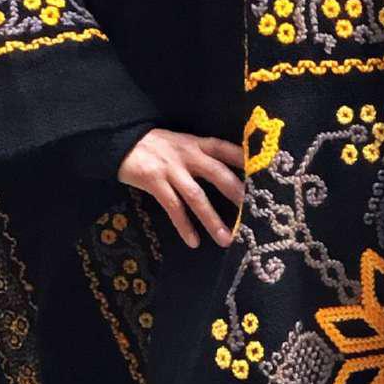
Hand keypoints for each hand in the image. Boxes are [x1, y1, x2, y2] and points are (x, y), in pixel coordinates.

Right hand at [116, 127, 244, 247]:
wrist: (118, 142)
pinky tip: (194, 242)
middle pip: (218, 174)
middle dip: (237, 195)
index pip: (226, 149)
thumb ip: (201, 156)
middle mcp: (187, 154)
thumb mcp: (180, 144)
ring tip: (227, 239)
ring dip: (213, 220)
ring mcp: (171, 168)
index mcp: (196, 143)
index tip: (265, 174)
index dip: (245, 161)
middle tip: (254, 214)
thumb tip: (227, 177)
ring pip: (196, 197)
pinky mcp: (154, 181)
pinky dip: (184, 225)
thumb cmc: (154, 146)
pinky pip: (173, 207)